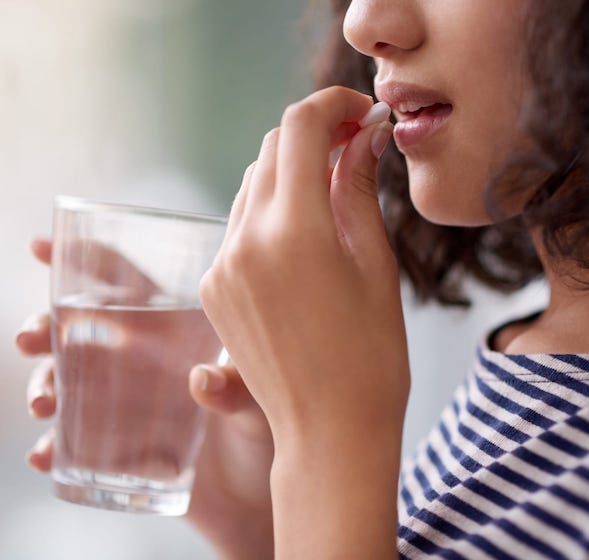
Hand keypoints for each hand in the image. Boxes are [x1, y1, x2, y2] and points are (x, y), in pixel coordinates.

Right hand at [17, 239, 273, 559]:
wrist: (259, 493)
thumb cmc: (270, 428)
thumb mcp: (263, 402)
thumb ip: (239, 388)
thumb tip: (201, 382)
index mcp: (174, 330)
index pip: (125, 283)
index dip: (83, 261)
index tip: (41, 248)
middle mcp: (143, 361)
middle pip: (79, 330)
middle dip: (44, 327)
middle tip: (29, 338)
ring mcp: (125, 404)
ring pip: (65, 382)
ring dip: (42, 384)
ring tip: (43, 403)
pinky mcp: (116, 448)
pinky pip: (71, 443)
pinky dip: (51, 447)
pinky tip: (46, 455)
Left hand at [199, 86, 409, 557]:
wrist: (330, 432)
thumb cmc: (371, 356)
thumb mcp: (375, 265)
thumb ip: (359, 189)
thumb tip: (363, 135)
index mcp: (295, 232)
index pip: (301, 128)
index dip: (332, 106)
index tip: (359, 112)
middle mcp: (246, 242)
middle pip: (272, 149)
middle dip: (313, 136)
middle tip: (353, 146)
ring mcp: (222, 265)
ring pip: (253, 185)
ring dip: (290, 174)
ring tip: (332, 194)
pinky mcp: (213, 288)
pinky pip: (239, 225)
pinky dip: (270, 212)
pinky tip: (303, 237)